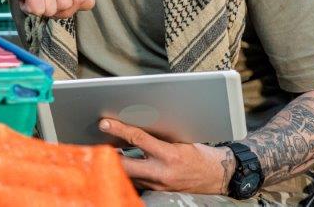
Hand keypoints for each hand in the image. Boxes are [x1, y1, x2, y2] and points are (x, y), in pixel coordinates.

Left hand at [99, 118, 234, 194]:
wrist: (217, 176)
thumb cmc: (200, 154)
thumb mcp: (180, 140)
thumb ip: (158, 135)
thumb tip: (134, 124)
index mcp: (169, 155)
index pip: (138, 139)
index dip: (119, 129)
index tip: (104, 123)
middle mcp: (162, 172)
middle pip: (125, 164)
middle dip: (108, 155)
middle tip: (95, 143)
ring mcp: (159, 184)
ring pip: (128, 175)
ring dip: (115, 164)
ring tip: (104, 151)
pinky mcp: (158, 190)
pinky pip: (136, 181)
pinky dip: (127, 172)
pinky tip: (120, 164)